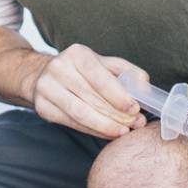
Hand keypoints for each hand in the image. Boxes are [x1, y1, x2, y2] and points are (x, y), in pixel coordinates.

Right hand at [26, 44, 147, 138]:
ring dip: (106, 126)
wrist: (43, 75)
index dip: (119, 96)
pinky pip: (72, 123)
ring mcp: (47, 88)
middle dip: (117, 114)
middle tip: (135, 124)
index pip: (100, 79)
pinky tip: (108, 133)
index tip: (135, 109)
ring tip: (123, 131)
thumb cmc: (82, 70)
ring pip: (81, 114)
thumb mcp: (104, 64)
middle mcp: (59, 68)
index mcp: (77, 54)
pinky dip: (93, 130)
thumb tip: (144, 87)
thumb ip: (127, 72)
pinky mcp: (42, 107)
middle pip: (92, 98)